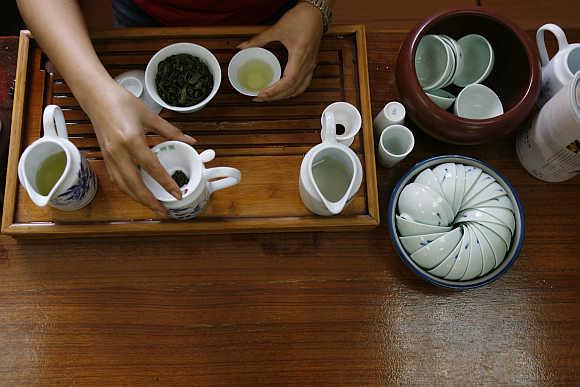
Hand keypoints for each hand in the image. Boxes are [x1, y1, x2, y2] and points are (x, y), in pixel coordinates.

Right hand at [82, 82, 195, 214]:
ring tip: (152, 206)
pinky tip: (136, 193)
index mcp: (132, 141)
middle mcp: (119, 152)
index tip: (177, 194)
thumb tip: (190, 141)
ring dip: (138, 199)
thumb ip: (171, 131)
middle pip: (134, 184)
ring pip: (123, 185)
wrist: (96, 96)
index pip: (152, 168)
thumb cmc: (122, 102)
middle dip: (149, 201)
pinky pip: (116, 179)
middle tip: (164, 211)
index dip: (166, 183)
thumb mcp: (150, 115)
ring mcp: (109, 156)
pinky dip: (127, 189)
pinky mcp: (105, 157)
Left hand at [237, 1, 323, 100]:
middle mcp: (308, 64)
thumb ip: (259, 39)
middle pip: (293, 89)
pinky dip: (293, 91)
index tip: (262, 93)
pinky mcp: (311, 64)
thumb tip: (243, 46)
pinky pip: (304, 84)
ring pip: (299, 89)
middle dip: (275, 96)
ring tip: (270, 97)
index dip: (275, 90)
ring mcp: (311, 65)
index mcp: (300, 56)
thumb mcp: (277, 28)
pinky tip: (284, 91)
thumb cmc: (302, 18)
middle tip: (259, 97)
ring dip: (284, 96)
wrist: (316, 13)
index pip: (288, 81)